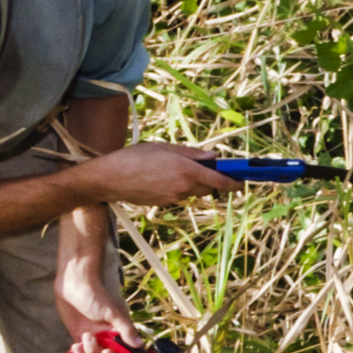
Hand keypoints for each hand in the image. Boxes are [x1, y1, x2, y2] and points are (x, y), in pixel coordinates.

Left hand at [54, 265, 138, 348]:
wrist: (74, 284)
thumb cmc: (95, 294)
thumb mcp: (113, 312)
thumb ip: (126, 329)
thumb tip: (140, 345)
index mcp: (118, 331)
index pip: (122, 352)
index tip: (107, 352)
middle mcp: (107, 337)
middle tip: (89, 338)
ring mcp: (93, 338)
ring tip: (80, 341)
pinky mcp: (79, 337)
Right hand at [89, 144, 239, 208]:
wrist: (110, 178)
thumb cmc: (135, 157)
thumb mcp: (166, 148)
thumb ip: (193, 153)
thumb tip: (214, 158)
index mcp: (186, 170)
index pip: (220, 181)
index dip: (234, 183)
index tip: (243, 182)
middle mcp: (183, 187)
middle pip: (208, 187)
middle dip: (210, 179)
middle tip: (202, 167)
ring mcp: (174, 198)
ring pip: (193, 191)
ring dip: (191, 182)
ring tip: (171, 169)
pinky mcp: (164, 204)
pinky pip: (178, 195)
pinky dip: (177, 187)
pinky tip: (160, 178)